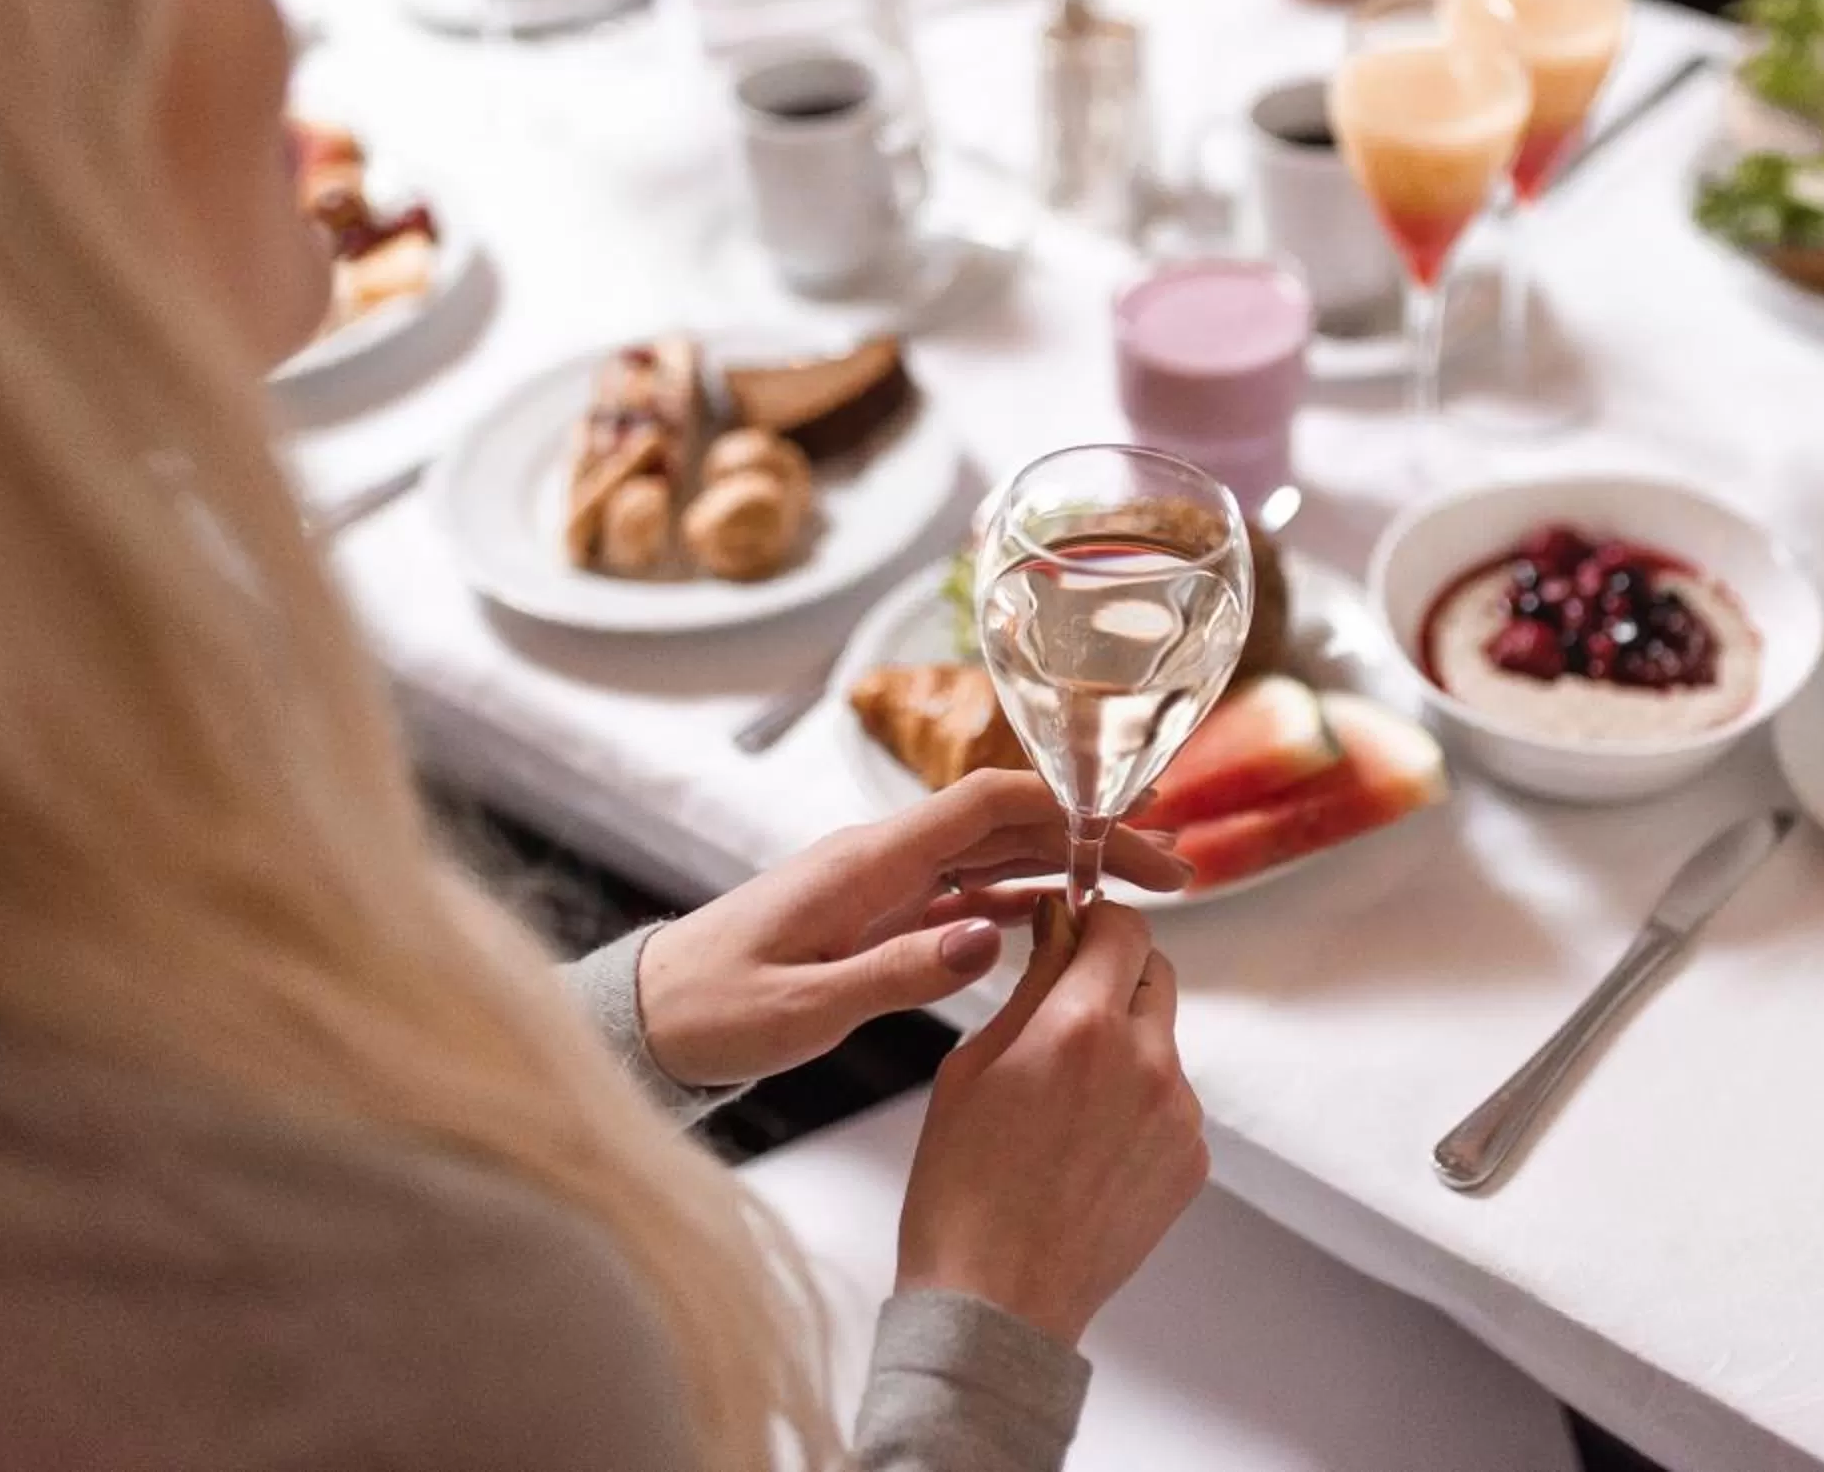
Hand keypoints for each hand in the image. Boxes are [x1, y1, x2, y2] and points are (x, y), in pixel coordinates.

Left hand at [636, 770, 1190, 1087]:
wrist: (651, 1021)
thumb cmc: (713, 1011)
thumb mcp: (803, 1006)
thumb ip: (896, 972)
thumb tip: (990, 936)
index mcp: (868, 860)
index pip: (986, 802)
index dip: (1067, 803)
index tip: (1135, 819)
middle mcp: (884, 856)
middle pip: (1009, 821)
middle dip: (1094, 834)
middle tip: (1173, 863)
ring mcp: (885, 883)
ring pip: (997, 853)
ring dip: (1070, 864)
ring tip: (1145, 886)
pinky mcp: (881, 915)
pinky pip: (969, 891)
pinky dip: (1027, 897)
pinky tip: (1070, 917)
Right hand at [898, 897, 1206, 1344]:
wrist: (996, 1301)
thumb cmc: (962, 1188)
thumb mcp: (972, 1066)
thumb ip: (1030, 985)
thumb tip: (1060, 922)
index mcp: (1083, 1026)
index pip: (1123, 927)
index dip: (1096, 923)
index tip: (1074, 934)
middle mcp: (1147, 1060)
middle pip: (1154, 972)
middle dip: (1114, 974)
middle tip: (1065, 1011)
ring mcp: (1179, 1113)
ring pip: (1162, 1038)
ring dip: (1126, 1042)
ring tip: (1067, 1100)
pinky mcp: (1193, 1158)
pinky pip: (1171, 1100)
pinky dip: (1139, 1102)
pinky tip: (1087, 1146)